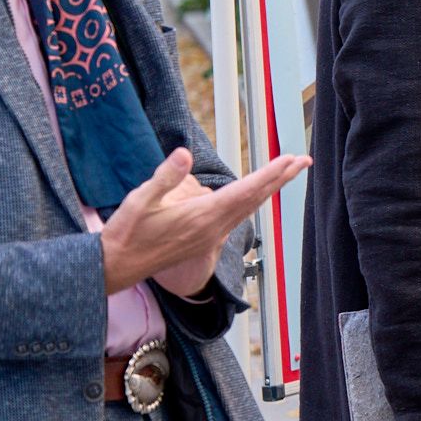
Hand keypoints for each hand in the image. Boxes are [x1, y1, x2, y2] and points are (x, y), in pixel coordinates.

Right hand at [103, 150, 305, 296]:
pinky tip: (252, 196)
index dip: (271, 174)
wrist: (117, 267)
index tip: (291, 159)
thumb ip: (165, 176)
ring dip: (268, 189)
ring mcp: (211, 237)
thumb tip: (185, 154)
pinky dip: (251, 202)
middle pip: (255, 199)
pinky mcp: (205, 241)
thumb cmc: (127, 233)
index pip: (246, 191)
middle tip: (303, 161)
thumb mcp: (139, 200)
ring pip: (248, 209)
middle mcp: (213, 229)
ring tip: (285, 172)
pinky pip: (236, 218)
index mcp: (203, 216)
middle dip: (281, 179)